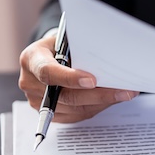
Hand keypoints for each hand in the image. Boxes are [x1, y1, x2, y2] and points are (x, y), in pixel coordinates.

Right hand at [18, 34, 137, 122]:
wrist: (49, 55)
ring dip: (102, 102)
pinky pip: (77, 115)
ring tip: (124, 94)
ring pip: (75, 108)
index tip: (93, 81)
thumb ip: (79, 49)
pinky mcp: (50, 113)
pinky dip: (96, 107)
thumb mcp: (65, 39)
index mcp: (31, 59)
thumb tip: (109, 61)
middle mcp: (30, 82)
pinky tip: (112, 99)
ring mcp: (38, 101)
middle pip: (66, 96)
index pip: (48, 72)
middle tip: (124, 91)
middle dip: (98, 94)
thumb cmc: (60, 44)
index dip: (70, 78)